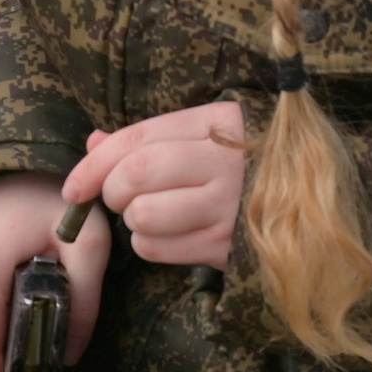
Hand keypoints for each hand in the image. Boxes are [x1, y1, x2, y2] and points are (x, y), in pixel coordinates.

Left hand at [64, 101, 247, 269]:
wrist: (298, 210)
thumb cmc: (232, 166)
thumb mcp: (195, 139)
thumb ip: (143, 140)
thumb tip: (93, 143)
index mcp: (216, 122)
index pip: (137, 139)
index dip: (94, 164)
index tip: (73, 187)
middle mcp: (226, 161)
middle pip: (136, 173)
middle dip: (112, 190)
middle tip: (120, 198)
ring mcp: (229, 205)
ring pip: (143, 215)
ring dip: (133, 219)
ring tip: (151, 214)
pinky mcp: (227, 245)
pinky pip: (157, 249)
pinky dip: (148, 244)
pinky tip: (168, 234)